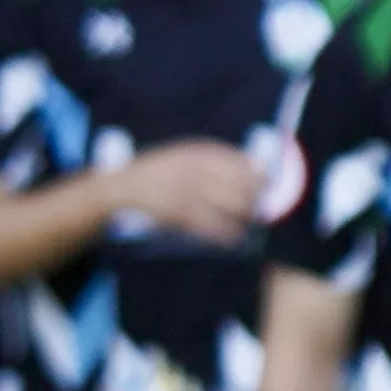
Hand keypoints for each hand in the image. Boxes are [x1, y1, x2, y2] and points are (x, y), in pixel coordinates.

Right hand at [100, 135, 264, 240]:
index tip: (269, 186)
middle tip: (260, 209)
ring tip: (250, 223)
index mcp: (198, 153)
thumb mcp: (184, 156)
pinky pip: (213, 225)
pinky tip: (235, 238)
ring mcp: (187, 189)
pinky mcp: (179, 211)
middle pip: (244, 184)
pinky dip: (228, 233)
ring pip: (234, 205)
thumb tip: (257, 170)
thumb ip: (215, 161)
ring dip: (246, 217)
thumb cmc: (159, 173)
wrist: (121, 186)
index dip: (261, 176)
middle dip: (257, 199)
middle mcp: (196, 168)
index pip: (244, 162)